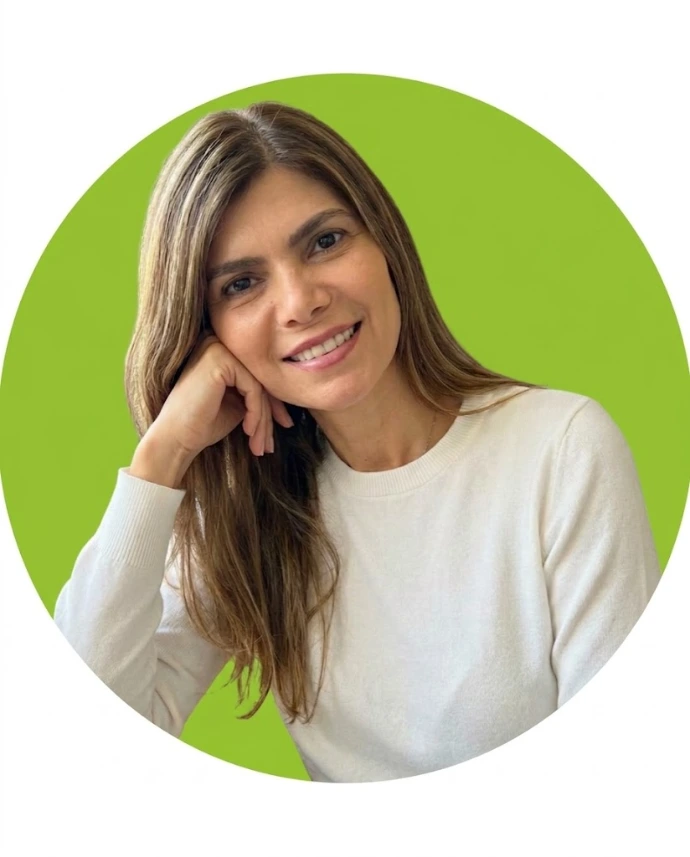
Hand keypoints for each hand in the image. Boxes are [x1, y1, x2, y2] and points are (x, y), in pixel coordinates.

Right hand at [131, 335, 292, 486]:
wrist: (175, 438)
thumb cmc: (202, 424)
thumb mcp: (238, 404)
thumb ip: (257, 392)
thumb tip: (288, 393)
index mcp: (220, 351)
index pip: (257, 374)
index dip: (272, 403)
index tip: (283, 425)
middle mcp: (217, 342)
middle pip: (259, 378)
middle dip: (270, 414)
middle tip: (270, 443)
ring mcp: (217, 347)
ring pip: (258, 384)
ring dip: (263, 419)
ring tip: (260, 445)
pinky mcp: (219, 358)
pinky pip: (252, 387)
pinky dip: (256, 412)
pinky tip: (249, 431)